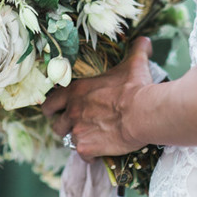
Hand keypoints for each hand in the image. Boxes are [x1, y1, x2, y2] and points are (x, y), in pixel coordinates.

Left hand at [41, 37, 153, 160]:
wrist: (142, 112)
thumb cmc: (136, 86)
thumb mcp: (134, 63)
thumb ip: (136, 49)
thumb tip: (145, 40)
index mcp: (78, 90)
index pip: (50, 101)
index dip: (53, 107)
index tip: (58, 110)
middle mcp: (72, 110)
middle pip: (55, 125)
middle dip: (63, 126)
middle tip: (75, 125)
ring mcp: (78, 131)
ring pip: (67, 141)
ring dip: (77, 139)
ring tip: (90, 138)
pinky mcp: (86, 148)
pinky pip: (82, 156)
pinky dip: (90, 155)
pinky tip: (99, 152)